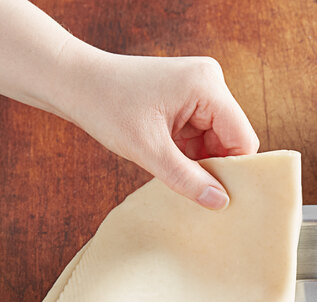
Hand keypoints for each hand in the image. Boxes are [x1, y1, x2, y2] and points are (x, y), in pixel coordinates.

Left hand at [61, 49, 258, 208]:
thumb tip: (221, 203)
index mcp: (207, 86)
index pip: (243, 139)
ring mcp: (200, 90)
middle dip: (214, 166)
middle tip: (191, 187)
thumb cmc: (106, 107)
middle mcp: (210, 83)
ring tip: (172, 170)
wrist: (74, 83)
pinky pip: (203, 136)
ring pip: (217, 142)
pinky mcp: (189, 100)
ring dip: (200, 162)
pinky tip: (170, 161)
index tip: (216, 196)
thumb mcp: (148, 150)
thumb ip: (187, 179)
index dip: (234, 170)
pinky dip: (190, 154)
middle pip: (232, 140)